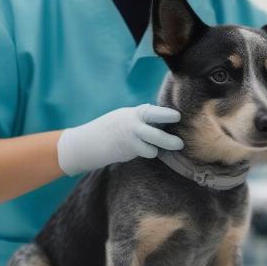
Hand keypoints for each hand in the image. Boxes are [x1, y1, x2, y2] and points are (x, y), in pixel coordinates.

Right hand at [57, 104, 183, 175]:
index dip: (165, 115)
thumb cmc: (110, 127)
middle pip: (154, 134)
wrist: (86, 142)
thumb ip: (142, 117)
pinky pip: (144, 153)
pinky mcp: (126, 152)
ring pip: (150, 148)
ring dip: (156, 149)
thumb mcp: (125, 117)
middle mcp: (131, 126)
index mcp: (133, 113)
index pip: (151, 112)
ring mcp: (129, 140)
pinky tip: (144, 150)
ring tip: (160, 148)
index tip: (177, 117)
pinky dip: (148, 152)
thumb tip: (162, 119)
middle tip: (180, 143)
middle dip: (168, 140)